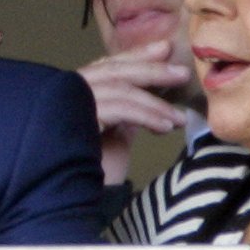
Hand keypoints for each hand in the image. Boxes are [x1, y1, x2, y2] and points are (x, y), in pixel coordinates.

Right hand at [77, 41, 192, 184]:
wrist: (68, 200)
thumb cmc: (90, 172)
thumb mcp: (114, 135)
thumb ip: (126, 112)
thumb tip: (149, 96)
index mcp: (74, 92)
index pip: (108, 66)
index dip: (137, 55)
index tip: (164, 49)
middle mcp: (67, 92)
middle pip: (113, 70)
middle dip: (151, 68)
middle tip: (181, 71)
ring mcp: (69, 103)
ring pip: (120, 88)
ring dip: (155, 102)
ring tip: (180, 117)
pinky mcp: (77, 119)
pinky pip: (120, 109)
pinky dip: (146, 115)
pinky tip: (165, 127)